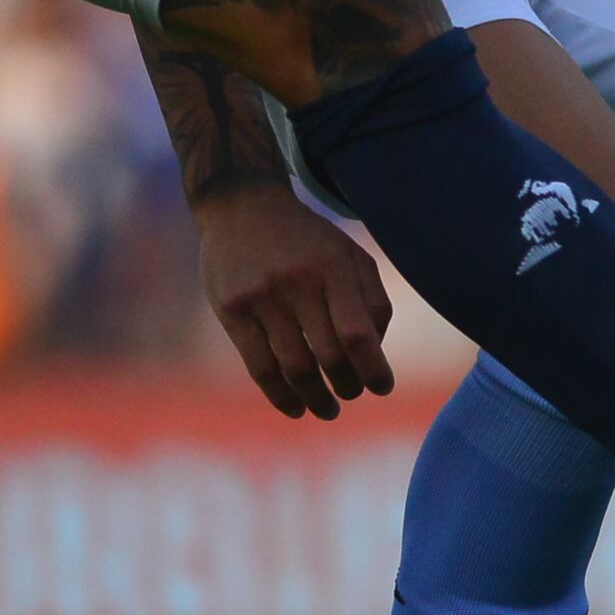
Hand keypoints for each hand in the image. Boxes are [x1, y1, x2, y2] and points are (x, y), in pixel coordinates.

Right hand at [196, 181, 394, 419]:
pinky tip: (295, 408)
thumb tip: (377, 353)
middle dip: (346, 386)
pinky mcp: (232, 310)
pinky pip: (259, 367)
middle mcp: (297, 282)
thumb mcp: (349, 254)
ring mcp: (261, 297)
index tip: (382, 388)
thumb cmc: (306, 240)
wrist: (242, 205)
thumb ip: (372, 299)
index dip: (373, 369)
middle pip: (328, 356)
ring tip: (327, 409)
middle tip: (351, 393)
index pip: (357, 334)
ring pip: (294, 368)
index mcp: (333, 268)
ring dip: (316, 399)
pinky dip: (280, 397)